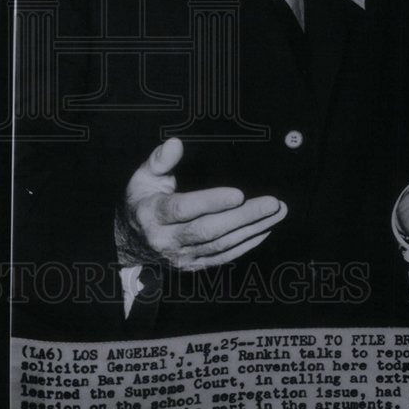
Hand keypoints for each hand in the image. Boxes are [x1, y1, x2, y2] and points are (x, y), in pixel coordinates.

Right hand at [116, 137, 287, 270]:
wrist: (131, 240)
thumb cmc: (141, 200)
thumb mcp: (143, 176)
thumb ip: (160, 160)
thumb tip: (175, 144)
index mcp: (152, 214)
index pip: (183, 209)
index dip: (211, 202)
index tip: (238, 194)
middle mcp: (166, 239)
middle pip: (208, 230)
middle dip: (243, 217)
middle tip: (272, 203)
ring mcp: (181, 256)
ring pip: (220, 245)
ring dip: (251, 229)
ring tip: (276, 213)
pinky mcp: (193, 265)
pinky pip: (223, 257)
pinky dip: (246, 245)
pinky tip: (264, 230)